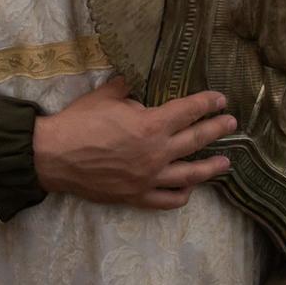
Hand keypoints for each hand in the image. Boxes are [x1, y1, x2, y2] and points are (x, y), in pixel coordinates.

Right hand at [32, 77, 233, 208]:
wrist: (54, 156)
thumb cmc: (78, 122)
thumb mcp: (105, 95)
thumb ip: (127, 89)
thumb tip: (138, 85)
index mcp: (151, 124)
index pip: (188, 110)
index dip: (207, 103)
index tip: (220, 100)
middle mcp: (157, 153)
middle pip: (197, 140)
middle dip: (217, 129)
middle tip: (231, 124)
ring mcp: (149, 178)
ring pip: (191, 174)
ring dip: (211, 167)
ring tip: (226, 163)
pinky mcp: (137, 196)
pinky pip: (168, 199)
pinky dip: (182, 194)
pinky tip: (189, 189)